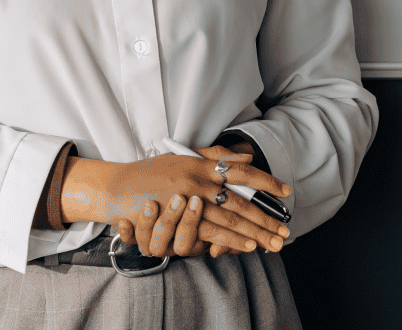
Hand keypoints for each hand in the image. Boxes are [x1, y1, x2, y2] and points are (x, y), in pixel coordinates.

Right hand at [62, 148, 290, 257]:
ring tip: (273, 241)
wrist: (116, 187)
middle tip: (285, 229)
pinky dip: (231, 240)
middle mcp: (199, 180)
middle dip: (266, 217)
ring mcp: (188, 200)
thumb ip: (215, 156)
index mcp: (202, 163)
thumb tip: (247, 157)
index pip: (242, 171)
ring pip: (230, 219)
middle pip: (241, 201)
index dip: (266, 181)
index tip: (285, 192)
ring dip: (254, 233)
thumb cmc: (149, 173)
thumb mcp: (183, 157)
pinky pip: (210, 232)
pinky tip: (247, 246)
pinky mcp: (178, 219)